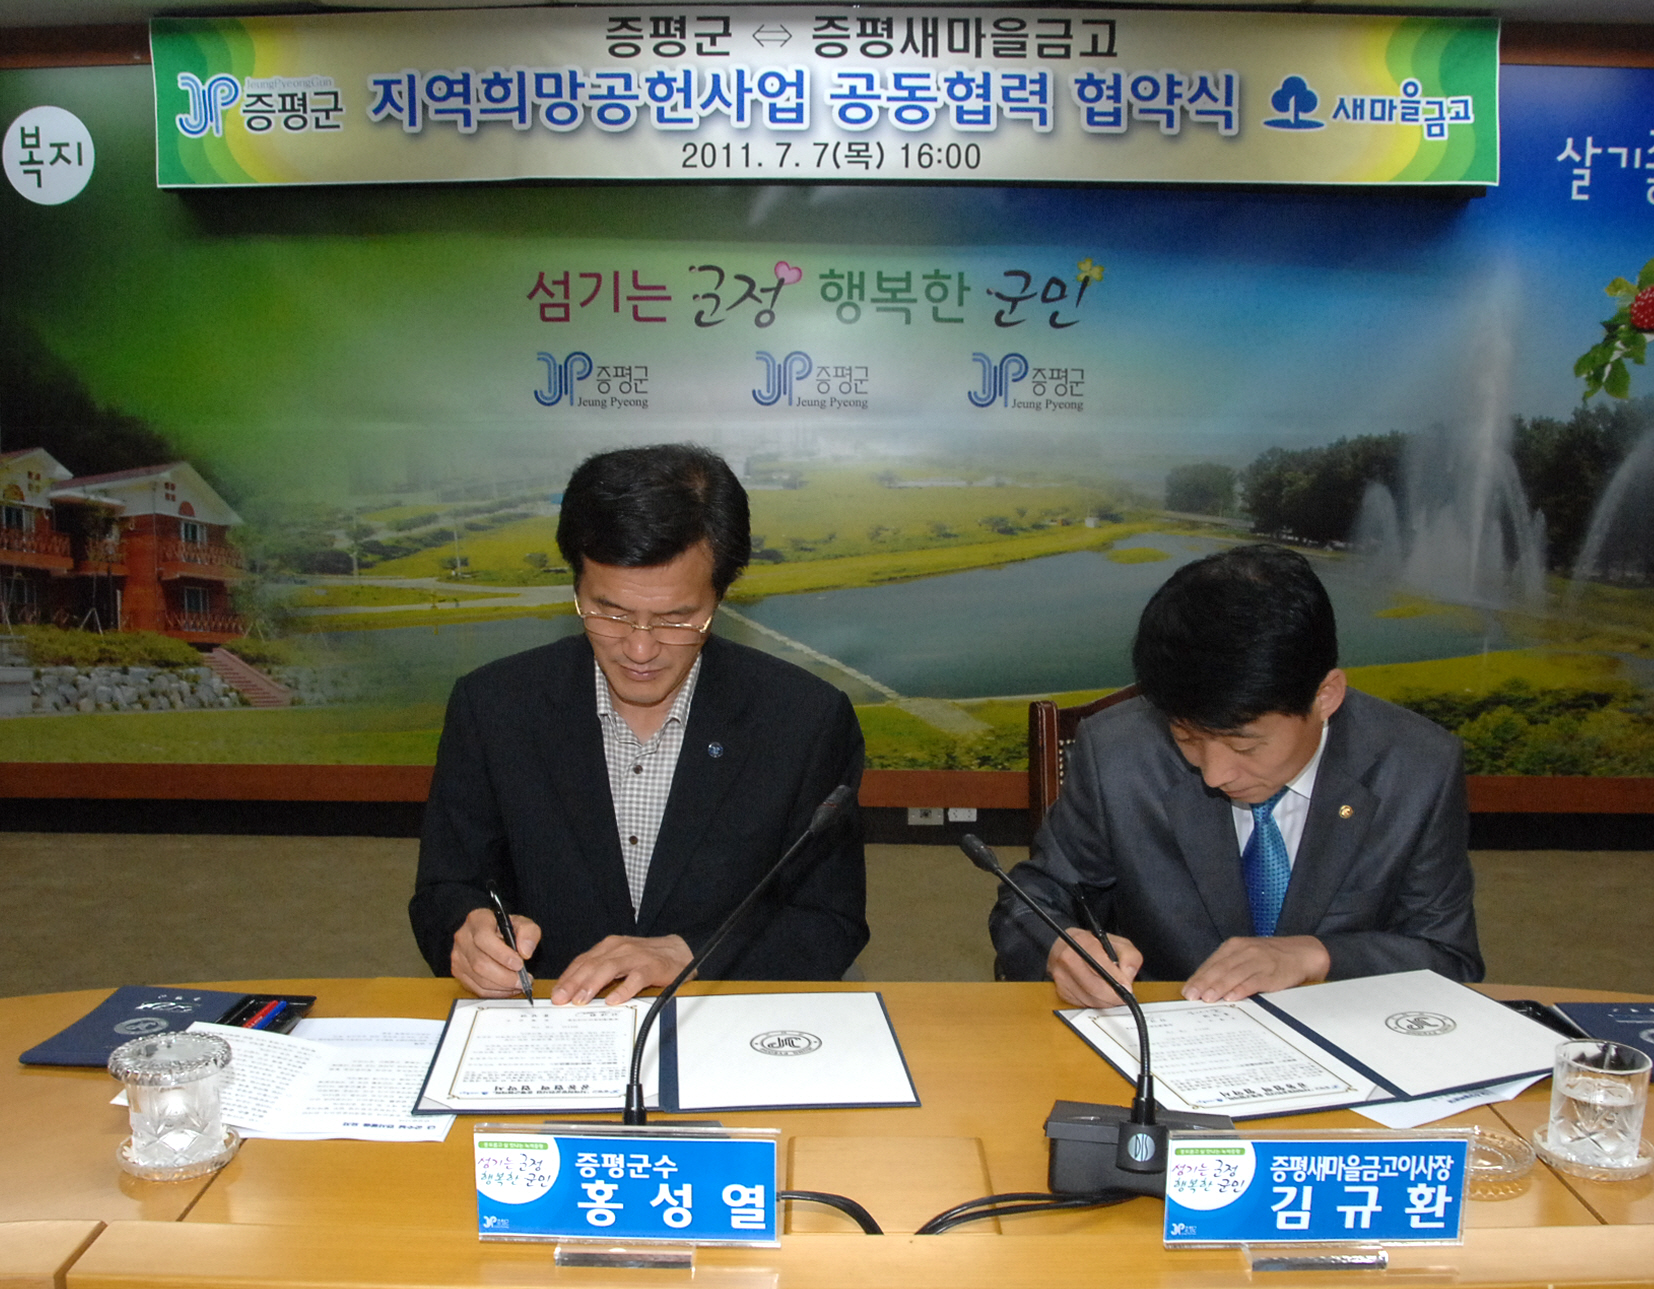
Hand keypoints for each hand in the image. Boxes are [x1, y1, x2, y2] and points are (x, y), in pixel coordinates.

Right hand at [451, 907, 541, 997]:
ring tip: (519, 984)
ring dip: (502, 986)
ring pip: (479, 979)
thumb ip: (528, 932)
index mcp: (477, 920)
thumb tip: (525, 951)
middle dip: (505, 976)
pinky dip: (496, 993)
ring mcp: (458, 956)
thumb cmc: (505, 928)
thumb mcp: (522, 923)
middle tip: (523, 980)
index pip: (483, 938)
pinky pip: (477, 988)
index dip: (502, 954)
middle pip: (480, 963)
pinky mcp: (459, 972)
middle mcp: (463, 937)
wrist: (491, 933)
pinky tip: (508, 988)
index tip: (519, 963)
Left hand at [550, 935, 693, 1005]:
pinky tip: (614, 1000)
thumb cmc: (645, 960)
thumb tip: (575, 992)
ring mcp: (636, 957)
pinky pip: (636, 978)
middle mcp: (620, 948)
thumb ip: (600, 972)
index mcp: (609, 947)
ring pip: (610, 968)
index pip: (583, 961)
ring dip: (593, 984)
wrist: (679, 953)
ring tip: (581, 999)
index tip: (555, 993)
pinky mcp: (652, 967)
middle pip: (592, 964)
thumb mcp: (619, 962)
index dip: (568, 977)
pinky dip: (624, 989)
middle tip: (561, 999)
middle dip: (574, 982)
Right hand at [1046, 928, 1143, 1008]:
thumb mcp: (1118, 943)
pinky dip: (1094, 1003)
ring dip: (1105, 1001)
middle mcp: (1067, 958)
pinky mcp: (1060, 991)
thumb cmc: (1094, 946)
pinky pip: (1083, 1005)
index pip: (1100, 967)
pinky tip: (1098, 993)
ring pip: (1090, 1000)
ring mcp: (1061, 975)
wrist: (1069, 947)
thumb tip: (1126, 975)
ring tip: (1111, 991)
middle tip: (1123, 995)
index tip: (1127, 988)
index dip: (1116, 981)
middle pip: (1094, 988)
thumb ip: (1129, 956)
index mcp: (1081, 942)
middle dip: (1113, 996)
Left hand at [1183, 936, 1330, 1001]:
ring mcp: (1258, 961)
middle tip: (1192, 996)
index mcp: (1234, 946)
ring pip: (1233, 974)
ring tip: (1207, 998)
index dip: (1198, 977)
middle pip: (1219, 969)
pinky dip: (1241, 989)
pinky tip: (1231, 997)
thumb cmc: (1270, 957)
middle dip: (1203, 983)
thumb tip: (1205, 985)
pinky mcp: (1271, 972)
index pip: (1211, 963)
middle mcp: (1244, 951)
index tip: (1187, 990)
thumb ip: (1227, 967)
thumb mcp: (1246, 955)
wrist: (1302, 953)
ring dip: (1218, 987)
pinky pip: (1253, 981)